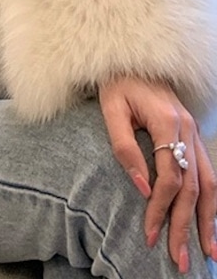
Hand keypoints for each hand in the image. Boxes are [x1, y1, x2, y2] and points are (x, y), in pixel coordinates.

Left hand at [99, 77, 216, 273]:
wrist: (128, 58)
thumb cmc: (116, 83)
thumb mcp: (111, 109)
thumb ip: (124, 146)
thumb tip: (140, 186)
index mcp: (167, 123)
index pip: (170, 178)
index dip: (160, 209)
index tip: (149, 234)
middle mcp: (187, 130)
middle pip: (193, 188)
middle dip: (186, 225)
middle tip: (181, 259)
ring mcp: (194, 132)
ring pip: (209, 183)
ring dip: (208, 219)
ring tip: (208, 251)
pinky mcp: (192, 133)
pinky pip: (209, 172)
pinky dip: (212, 199)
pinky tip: (209, 219)